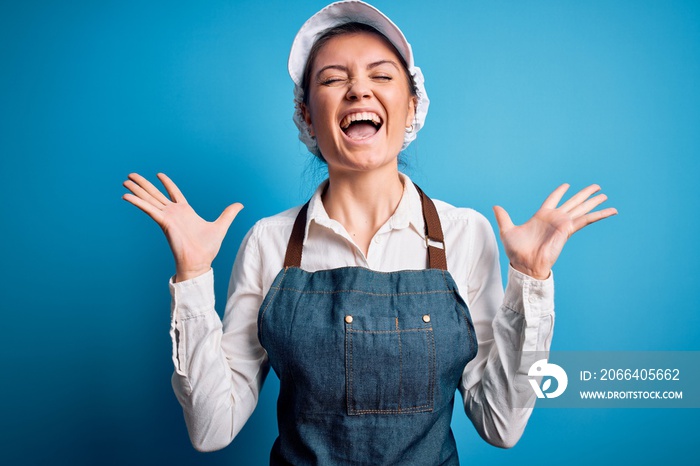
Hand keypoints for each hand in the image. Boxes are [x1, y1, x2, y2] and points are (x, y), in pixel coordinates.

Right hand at [122, 173, 242, 281]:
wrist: (199, 262)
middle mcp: (174, 213)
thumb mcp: (221, 226)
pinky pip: (149, 209)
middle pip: (156, 194)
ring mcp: (167, 217)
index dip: (167, 183)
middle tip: (130, 174)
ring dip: (137, 190)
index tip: (159, 174)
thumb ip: (228, 214)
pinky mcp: (164, 222)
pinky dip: (138, 202)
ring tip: (125, 181)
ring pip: (149, 199)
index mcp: (185, 212)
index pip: (174, 193)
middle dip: (143, 184)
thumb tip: (240, 205)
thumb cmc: (207, 249)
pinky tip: (126, 195)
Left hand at [493, 184, 616, 279]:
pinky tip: (611, 210)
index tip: (566, 185)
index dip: (559, 193)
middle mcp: (554, 219)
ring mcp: (562, 224)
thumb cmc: (516, 251)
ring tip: (604, 194)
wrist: (525, 264)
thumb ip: (503, 217)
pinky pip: (586, 220)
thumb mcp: (507, 230)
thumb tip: (495, 206)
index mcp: (541, 216)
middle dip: (583, 194)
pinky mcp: (568, 229)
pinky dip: (599, 215)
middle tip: (596, 187)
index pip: (552, 200)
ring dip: (593, 202)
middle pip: (572, 202)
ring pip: (581, 209)